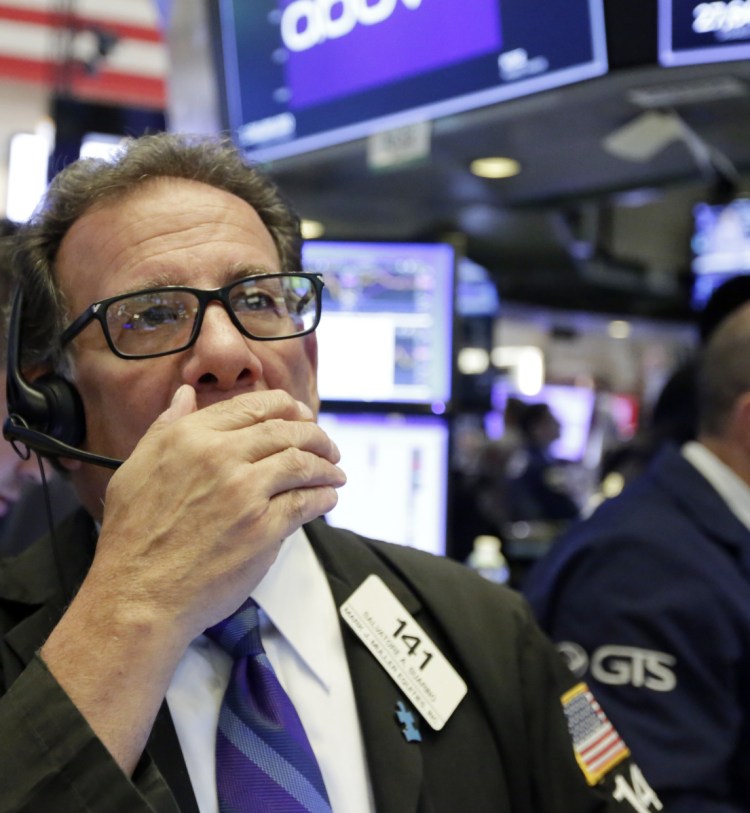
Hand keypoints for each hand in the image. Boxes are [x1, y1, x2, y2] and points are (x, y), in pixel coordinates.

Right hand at [89, 385, 345, 638]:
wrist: (137, 594)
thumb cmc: (133, 535)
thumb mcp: (136, 466)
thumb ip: (166, 425)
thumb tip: (185, 394)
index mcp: (190, 436)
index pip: (254, 405)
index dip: (287, 408)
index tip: (301, 415)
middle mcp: (220, 456)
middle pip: (286, 431)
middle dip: (315, 435)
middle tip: (327, 446)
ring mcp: (245, 492)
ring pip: (302, 463)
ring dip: (326, 465)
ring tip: (336, 472)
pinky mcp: (263, 528)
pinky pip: (306, 502)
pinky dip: (324, 496)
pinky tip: (328, 497)